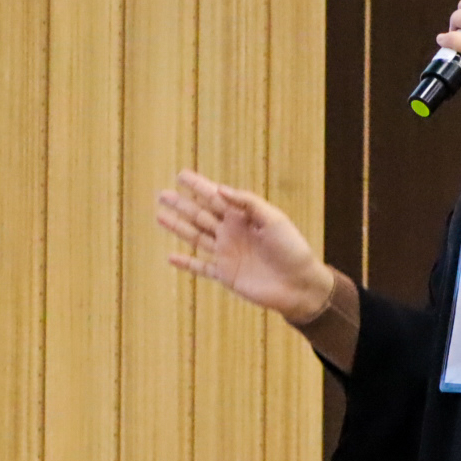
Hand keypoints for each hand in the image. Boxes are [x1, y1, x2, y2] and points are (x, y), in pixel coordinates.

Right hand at [156, 169, 332, 322]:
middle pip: (201, 215)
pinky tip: (170, 257)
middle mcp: (232, 233)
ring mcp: (227, 254)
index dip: (198, 185)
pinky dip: (186, 263)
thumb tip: (220, 190)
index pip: (216, 197)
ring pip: (196, 237)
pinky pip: (201, 268)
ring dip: (178, 227)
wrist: (300, 285)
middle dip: (181, 204)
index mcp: (244, 216)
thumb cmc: (292, 249)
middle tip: (162, 194)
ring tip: (159, 216)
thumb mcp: (274, 219)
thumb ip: (248, 203)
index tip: (181, 174)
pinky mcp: (226, 275)